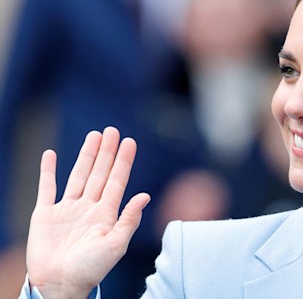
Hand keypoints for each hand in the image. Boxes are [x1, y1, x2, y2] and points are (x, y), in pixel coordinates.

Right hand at [26, 127, 149, 298]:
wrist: (59, 285)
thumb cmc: (91, 269)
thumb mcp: (116, 245)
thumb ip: (129, 219)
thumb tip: (145, 195)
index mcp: (106, 214)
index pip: (117, 181)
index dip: (123, 161)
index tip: (130, 142)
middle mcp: (88, 207)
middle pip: (100, 173)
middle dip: (107, 152)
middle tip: (112, 130)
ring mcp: (67, 209)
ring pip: (78, 175)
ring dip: (86, 155)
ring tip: (94, 135)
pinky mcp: (45, 214)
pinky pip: (46, 188)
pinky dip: (48, 171)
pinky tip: (51, 155)